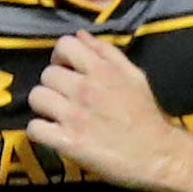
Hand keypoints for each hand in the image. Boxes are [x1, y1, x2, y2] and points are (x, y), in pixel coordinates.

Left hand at [28, 34, 178, 188]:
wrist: (158, 156)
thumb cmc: (146, 116)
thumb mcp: (134, 76)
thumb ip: (107, 53)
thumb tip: (80, 35)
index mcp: (101, 70)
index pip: (64, 45)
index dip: (61, 56)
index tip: (68, 70)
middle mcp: (84, 89)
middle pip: (47, 74)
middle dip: (55, 85)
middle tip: (67, 98)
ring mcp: (74, 116)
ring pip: (37, 98)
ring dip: (45, 107)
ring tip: (59, 116)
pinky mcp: (67, 142)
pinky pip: (35, 128)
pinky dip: (41, 132)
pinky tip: (54, 134)